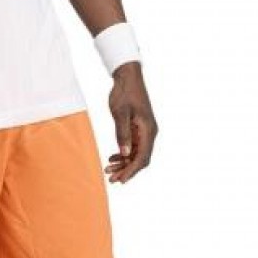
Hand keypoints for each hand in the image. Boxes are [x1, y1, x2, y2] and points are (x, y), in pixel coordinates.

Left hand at [104, 62, 156, 183]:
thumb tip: (125, 154)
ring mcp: (144, 131)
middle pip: (140, 159)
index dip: (131, 170)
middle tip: (111, 178)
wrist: (128, 77)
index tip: (120, 180)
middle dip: (126, 170)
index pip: (142, 157)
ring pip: (136, 154)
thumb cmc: (124, 93)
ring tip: (108, 170)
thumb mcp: (120, 113)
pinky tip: (112, 158)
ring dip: (123, 163)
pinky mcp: (138, 128)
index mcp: (148, 130)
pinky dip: (123, 154)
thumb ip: (122, 134)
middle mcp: (149, 133)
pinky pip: (133, 146)